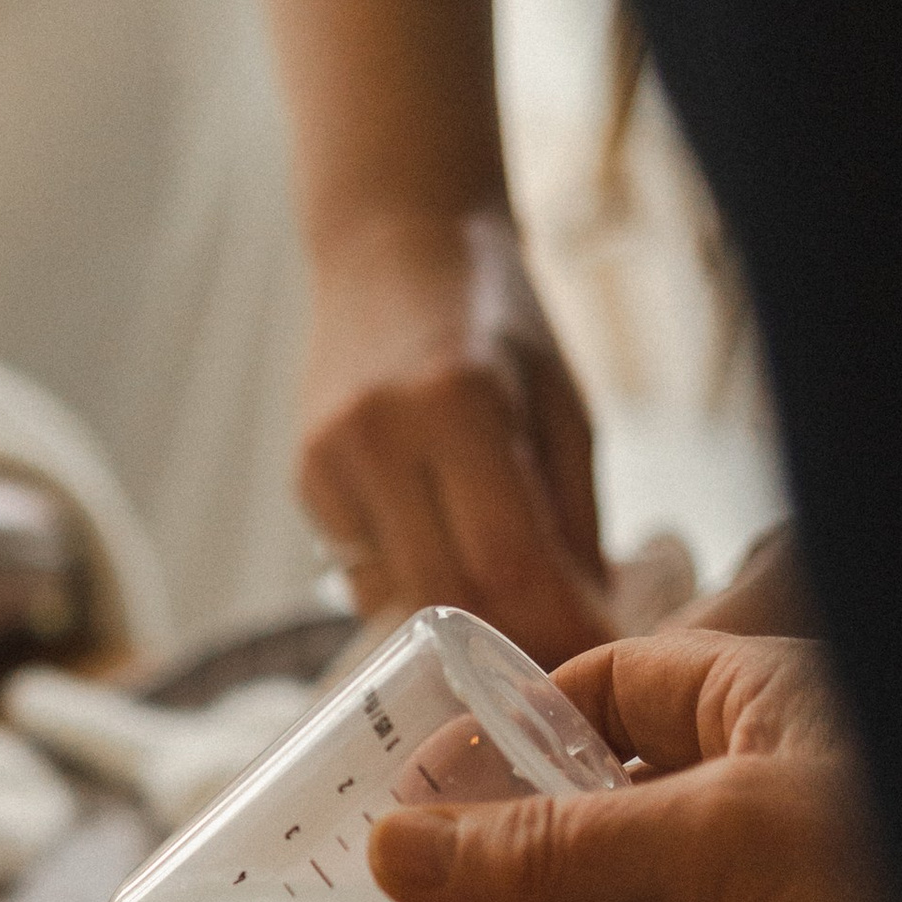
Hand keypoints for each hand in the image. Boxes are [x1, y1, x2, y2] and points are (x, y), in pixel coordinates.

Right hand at [297, 209, 611, 660]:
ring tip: (514, 612)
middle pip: (448, 596)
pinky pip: (366, 571)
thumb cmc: (499, 319)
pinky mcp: (304, 480)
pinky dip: (417, 583)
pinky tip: (448, 550)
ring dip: (461, 626)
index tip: (597, 657)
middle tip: (562, 659)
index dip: (557, 627)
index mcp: (459, 403)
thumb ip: (574, 521)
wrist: (394, 243)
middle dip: (512, 643)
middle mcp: (379, 434)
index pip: (508, 562)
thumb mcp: (563, 406)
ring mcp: (329, 461)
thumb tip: (586, 628)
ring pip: (401, 599)